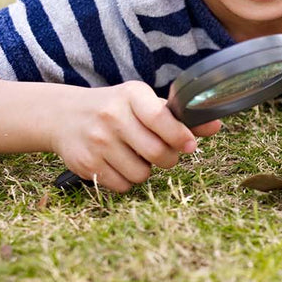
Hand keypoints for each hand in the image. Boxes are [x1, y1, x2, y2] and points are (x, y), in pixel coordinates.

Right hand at [49, 80, 221, 191]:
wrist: (65, 116)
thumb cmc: (116, 108)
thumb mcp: (143, 103)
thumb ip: (178, 116)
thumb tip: (216, 125)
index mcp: (131, 95)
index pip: (160, 117)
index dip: (180, 136)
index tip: (190, 145)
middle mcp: (112, 116)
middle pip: (156, 152)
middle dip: (168, 158)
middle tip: (165, 154)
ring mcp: (97, 141)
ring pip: (141, 173)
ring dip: (147, 170)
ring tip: (137, 156)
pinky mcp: (86, 164)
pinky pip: (123, 185)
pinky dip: (128, 180)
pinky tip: (120, 164)